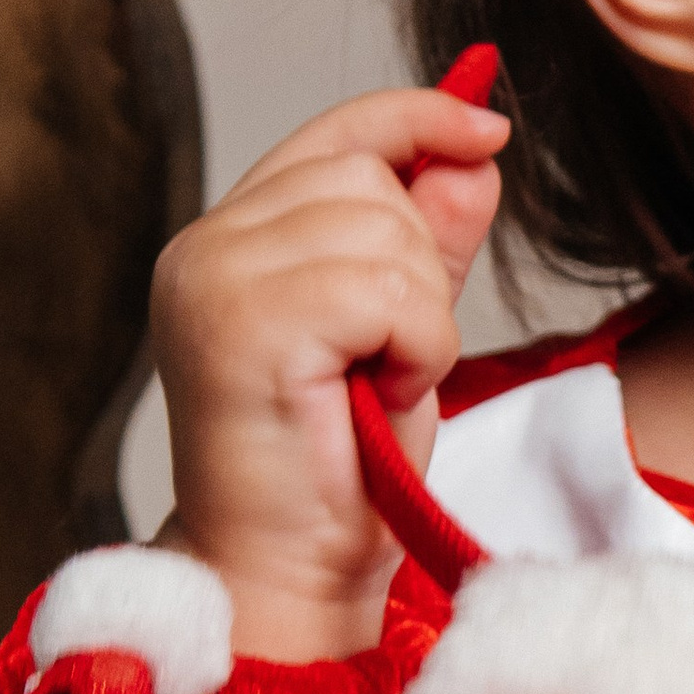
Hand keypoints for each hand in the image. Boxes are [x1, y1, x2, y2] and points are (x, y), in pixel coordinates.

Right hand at [150, 83, 509, 661]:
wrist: (291, 573)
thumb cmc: (341, 470)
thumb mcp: (404, 332)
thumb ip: (428, 240)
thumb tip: (472, 152)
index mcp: (232, 238)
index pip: (335, 131)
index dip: (417, 119)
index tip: (488, 129)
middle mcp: (205, 246)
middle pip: (369, 179)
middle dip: (419, 268)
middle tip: (388, 360)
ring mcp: (213, 279)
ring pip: (385, 233)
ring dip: (420, 317)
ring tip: (376, 383)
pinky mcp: (242, 323)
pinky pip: (387, 289)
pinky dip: (416, 346)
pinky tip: (378, 395)